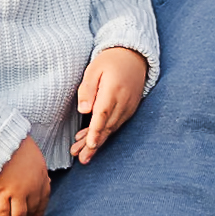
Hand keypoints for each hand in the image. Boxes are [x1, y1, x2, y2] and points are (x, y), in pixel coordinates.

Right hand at [0, 136, 50, 215]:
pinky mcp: (1, 195)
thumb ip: (37, 170)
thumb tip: (40, 180)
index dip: (40, 209)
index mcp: (41, 176)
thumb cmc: (15, 144)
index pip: (44, 197)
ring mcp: (17, 193)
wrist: (0, 142)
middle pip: (32, 208)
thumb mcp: (34, 155)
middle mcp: (32, 188)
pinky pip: (4, 214)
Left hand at [71, 47, 147, 162]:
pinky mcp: (130, 110)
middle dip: (94, 144)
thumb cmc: (110, 61)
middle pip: (107, 126)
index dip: (96, 130)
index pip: (103, 113)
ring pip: (112, 129)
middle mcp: (123, 101)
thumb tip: (83, 111)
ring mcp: (129, 107)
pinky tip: (92, 142)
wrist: (134, 57)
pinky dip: (104, 134)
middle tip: (80, 158)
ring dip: (97, 142)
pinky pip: (116, 125)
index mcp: (113, 89)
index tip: (90, 144)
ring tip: (82, 155)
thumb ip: (88, 89)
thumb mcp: (94, 69)